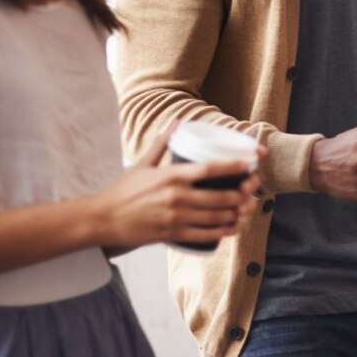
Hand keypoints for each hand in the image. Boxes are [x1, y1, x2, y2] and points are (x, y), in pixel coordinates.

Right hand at [94, 126, 261, 249]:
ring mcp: (176, 217)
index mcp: (171, 176)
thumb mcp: (142, 164)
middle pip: (219, 196)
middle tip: (253, 190)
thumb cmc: (123, 191)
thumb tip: (178, 122)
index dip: (233, 167)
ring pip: (215, 216)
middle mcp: (177, 196)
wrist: (103, 219)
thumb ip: (163, 144)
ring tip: (247, 208)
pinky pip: (204, 234)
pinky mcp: (172, 234)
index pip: (209, 169)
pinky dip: (222, 232)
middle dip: (241, 194)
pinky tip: (232, 228)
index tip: (249, 164)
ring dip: (235, 213)